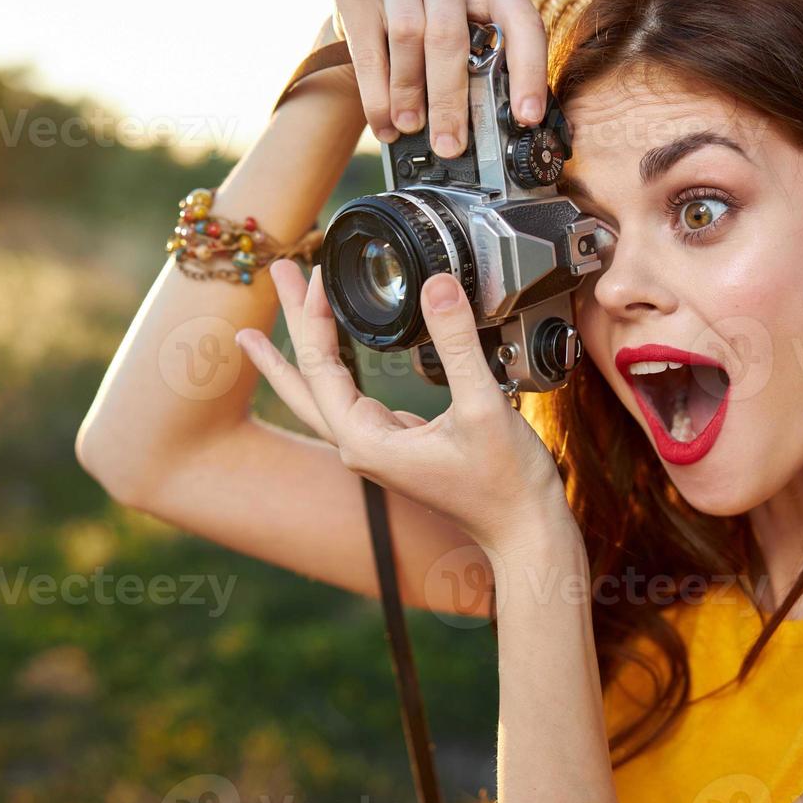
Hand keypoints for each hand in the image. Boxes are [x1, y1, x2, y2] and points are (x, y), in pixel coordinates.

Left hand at [234, 259, 573, 560]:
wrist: (525, 532)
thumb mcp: (483, 407)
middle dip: (291, 323)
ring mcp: (377, 447)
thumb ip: (457, 344)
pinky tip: (338, 355)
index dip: (313, 315)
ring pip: (325, 390)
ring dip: (307, 346)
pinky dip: (337, 367)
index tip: (313, 271)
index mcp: (366, 441)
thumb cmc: (506, 484)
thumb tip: (436, 285)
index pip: (321, 367)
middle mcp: (361, 446)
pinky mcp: (397, 445)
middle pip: (308, 378)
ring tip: (284, 312)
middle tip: (276, 270)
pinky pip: (352, 399)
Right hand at [333, 0, 548, 156]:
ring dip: (409, 92)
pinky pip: (368, 46)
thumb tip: (503, 130)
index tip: (526, 117)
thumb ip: (484, 74)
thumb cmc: (429, 41)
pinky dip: (376, 94)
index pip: (520, 20)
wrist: (370, 15)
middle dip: (450, 98)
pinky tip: (384, 122)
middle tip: (450, 144)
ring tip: (410, 127)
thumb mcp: (465, 46)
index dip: (528, 71)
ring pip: (407, 34)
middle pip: (450, 32)